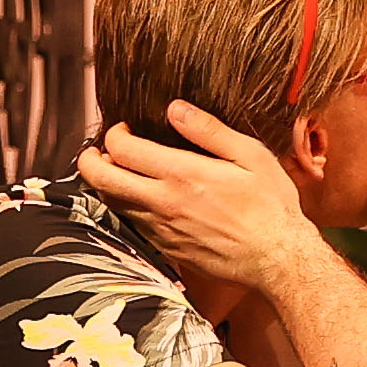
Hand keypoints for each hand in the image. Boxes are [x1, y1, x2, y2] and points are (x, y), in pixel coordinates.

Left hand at [82, 102, 324, 294]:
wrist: (277, 258)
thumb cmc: (271, 206)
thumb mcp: (251, 156)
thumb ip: (209, 130)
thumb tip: (176, 108)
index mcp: (182, 174)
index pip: (122, 149)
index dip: (114, 133)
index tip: (124, 128)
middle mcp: (162, 202)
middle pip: (101, 179)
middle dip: (89, 159)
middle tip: (99, 150)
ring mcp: (160, 228)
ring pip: (111, 202)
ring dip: (106, 183)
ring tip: (119, 170)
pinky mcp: (164, 246)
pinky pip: (131, 222)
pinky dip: (126, 205)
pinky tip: (142, 197)